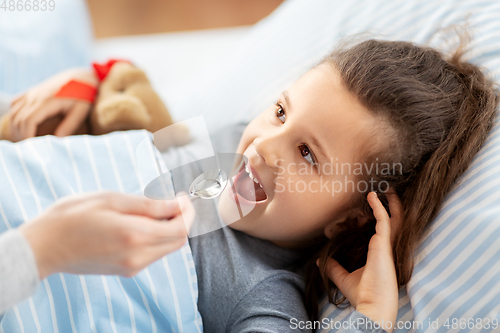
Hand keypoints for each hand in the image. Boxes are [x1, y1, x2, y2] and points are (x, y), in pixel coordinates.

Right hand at [8, 68, 97, 140]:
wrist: (82, 78)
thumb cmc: (84, 96)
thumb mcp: (81, 111)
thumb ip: (70, 125)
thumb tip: (58, 139)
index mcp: (47, 101)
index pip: (28, 120)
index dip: (26, 135)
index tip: (30, 148)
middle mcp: (35, 96)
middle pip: (18, 118)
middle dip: (20, 135)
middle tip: (27, 149)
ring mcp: (32, 93)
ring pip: (14, 112)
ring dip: (16, 127)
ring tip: (23, 141)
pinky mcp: (32, 92)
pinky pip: (15, 104)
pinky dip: (14, 116)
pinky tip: (21, 126)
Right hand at [18, 191, 194, 278]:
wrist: (44, 247)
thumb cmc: (72, 216)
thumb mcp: (111, 199)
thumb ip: (148, 205)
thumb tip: (176, 204)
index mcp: (135, 235)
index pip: (180, 228)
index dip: (188, 211)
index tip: (182, 196)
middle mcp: (138, 256)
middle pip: (178, 241)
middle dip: (181, 220)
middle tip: (172, 201)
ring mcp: (132, 266)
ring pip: (167, 248)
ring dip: (169, 229)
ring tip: (153, 210)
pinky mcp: (126, 271)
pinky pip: (153, 255)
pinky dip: (156, 238)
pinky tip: (141, 224)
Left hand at [325, 191, 401, 331]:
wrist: (371, 306)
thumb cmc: (361, 294)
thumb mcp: (342, 277)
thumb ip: (333, 267)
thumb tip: (320, 260)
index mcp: (379, 254)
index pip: (382, 232)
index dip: (378, 218)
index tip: (370, 206)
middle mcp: (386, 248)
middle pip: (394, 223)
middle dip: (392, 207)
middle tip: (388, 193)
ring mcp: (387, 245)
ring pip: (395, 219)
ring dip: (391, 203)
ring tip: (386, 189)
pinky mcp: (384, 244)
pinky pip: (384, 220)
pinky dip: (379, 207)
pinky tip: (373, 196)